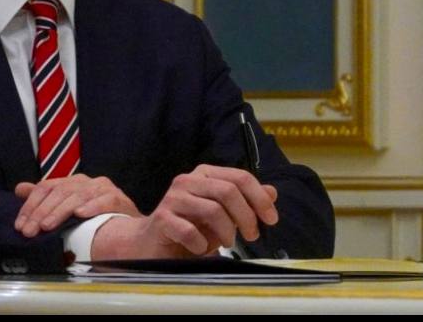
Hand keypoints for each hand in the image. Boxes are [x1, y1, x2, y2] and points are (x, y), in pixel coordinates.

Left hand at [14, 174, 139, 237]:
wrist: (127, 226)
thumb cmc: (95, 216)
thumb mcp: (68, 206)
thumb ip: (45, 197)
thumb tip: (19, 189)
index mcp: (72, 182)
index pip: (46, 187)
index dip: (30, 205)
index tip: (20, 226)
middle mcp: (86, 182)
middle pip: (59, 192)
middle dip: (41, 212)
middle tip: (30, 231)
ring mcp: (103, 188)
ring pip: (78, 196)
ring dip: (61, 211)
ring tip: (48, 226)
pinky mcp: (118, 198)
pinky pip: (104, 200)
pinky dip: (92, 206)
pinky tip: (80, 215)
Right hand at [91, 164, 278, 258]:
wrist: (150, 243)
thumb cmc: (190, 228)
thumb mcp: (223, 214)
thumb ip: (245, 201)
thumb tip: (272, 192)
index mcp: (205, 174)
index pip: (239, 177)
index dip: (259, 198)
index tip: (271, 219)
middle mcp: (188, 181)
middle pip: (228, 191)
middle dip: (246, 216)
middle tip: (252, 236)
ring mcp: (173, 199)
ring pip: (212, 210)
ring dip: (226, 232)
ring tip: (226, 244)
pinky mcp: (161, 219)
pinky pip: (189, 230)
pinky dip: (201, 243)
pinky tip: (200, 248)